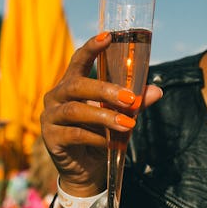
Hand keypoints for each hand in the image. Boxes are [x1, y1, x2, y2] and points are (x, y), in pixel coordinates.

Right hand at [40, 33, 162, 195]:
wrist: (85, 171)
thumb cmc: (100, 137)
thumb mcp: (118, 117)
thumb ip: (132, 103)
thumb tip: (157, 91)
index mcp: (71, 85)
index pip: (78, 61)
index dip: (91, 47)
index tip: (108, 36)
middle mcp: (56, 96)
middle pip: (78, 85)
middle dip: (105, 90)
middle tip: (130, 99)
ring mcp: (50, 117)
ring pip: (76, 110)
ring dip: (104, 116)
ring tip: (127, 124)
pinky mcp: (50, 138)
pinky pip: (74, 134)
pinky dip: (96, 137)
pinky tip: (111, 142)